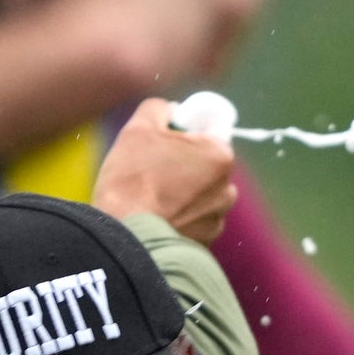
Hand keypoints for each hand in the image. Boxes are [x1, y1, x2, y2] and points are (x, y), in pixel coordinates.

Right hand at [93, 96, 238, 242]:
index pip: (210, 130)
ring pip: (201, 196)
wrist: (126, 239)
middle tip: (152, 169)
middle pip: (206, 165)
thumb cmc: (133, 179)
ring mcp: (217, 221)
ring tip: (151, 199)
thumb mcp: (138, 128)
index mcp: (220, 155)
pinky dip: (179, 219)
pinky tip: (156, 219)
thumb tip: (171, 112)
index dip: (187, 130)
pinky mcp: (204, 245)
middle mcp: (227, 189)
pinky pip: (193, 223)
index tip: (165, 138)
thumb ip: (159, 108)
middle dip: (185, 164)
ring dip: (183, 194)